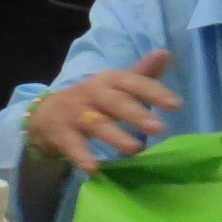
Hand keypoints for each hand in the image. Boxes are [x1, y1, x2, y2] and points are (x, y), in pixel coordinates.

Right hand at [24, 50, 179, 174]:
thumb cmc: (91, 100)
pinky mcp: (61, 134)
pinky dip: (81, 156)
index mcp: (108, 81)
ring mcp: (74, 114)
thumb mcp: (114, 85)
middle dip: (135, 114)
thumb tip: (166, 53)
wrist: (44, 114)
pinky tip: (94, 169)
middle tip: (159, 128)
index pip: (131, 82)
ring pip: (96, 124)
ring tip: (136, 149)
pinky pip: (72, 145)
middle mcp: (91, 94)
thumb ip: (142, 74)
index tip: (176, 105)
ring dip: (115, 136)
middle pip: (114, 102)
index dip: (152, 92)